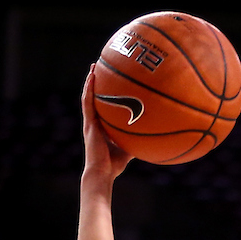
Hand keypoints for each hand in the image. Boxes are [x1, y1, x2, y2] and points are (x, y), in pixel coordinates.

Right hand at [81, 66, 131, 183]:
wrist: (102, 173)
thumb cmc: (114, 166)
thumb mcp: (129, 149)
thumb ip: (136, 140)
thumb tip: (152, 134)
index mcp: (101, 127)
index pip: (102, 107)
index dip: (104, 94)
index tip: (109, 81)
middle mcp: (94, 123)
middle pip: (94, 98)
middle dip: (97, 83)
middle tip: (101, 66)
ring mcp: (90, 123)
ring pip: (88, 97)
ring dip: (90, 81)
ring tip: (95, 65)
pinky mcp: (89, 124)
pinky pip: (87, 102)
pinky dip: (89, 89)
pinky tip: (92, 76)